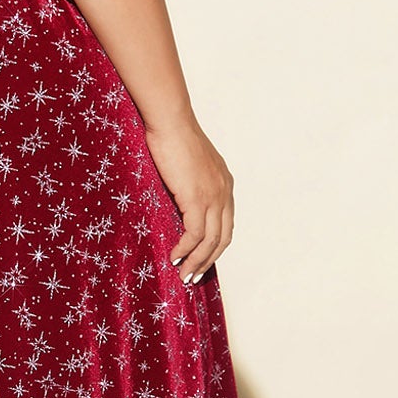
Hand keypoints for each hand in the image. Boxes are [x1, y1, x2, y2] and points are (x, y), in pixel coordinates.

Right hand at [142, 116, 234, 281]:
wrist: (170, 121)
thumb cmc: (172, 135)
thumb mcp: (187, 163)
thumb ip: (189, 182)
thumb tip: (176, 198)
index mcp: (224, 183)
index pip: (226, 223)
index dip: (215, 246)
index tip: (202, 260)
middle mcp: (225, 192)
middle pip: (223, 237)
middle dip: (208, 261)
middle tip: (193, 277)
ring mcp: (213, 196)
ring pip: (210, 241)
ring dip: (197, 262)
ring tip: (183, 276)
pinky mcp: (197, 199)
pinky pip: (194, 234)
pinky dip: (185, 249)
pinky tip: (174, 257)